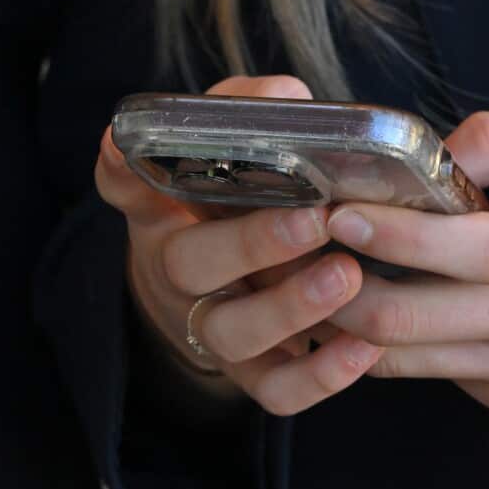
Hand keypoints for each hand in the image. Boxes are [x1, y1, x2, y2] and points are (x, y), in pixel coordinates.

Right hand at [95, 75, 382, 415]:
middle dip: (252, 243)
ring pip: (233, 332)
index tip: (125, 147)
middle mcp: (179, 269)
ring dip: (291, 308)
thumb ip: (255, 112)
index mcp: (167, 206)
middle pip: (190, 264)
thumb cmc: (244, 198)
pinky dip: (321, 377)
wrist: (232, 286)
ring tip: (347, 275)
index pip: (125, 181)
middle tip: (312, 219)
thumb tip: (289, 98)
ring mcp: (212, 325)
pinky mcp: (251, 373)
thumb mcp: (239, 147)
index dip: (123, 168)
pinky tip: (365, 348)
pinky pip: (276, 390)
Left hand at [324, 113, 488, 425]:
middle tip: (303, 248)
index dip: (395, 236)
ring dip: (353, 322)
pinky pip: (444, 374)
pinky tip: (403, 304)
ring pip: (411, 359)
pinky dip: (409, 342)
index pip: (469, 250)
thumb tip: (433, 151)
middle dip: (337, 288)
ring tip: (326, 276)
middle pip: (415, 321)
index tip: (338, 211)